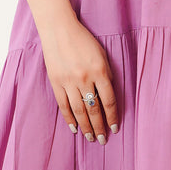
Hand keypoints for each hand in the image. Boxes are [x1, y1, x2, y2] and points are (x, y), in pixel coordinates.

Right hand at [40, 18, 118, 143]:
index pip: (109, 100)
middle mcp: (85, 79)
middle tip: (102, 140)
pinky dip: (69, 118)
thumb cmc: (84, 40)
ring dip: (86, 126)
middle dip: (100, 127)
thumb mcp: (102, 54)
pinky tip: (74, 128)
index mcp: (100, 71)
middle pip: (94, 109)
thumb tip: (108, 95)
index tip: (115, 128)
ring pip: (79, 110)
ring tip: (91, 137)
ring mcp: (69, 82)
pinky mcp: (56, 82)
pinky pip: (63, 105)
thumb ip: (107, 75)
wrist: (59, 30)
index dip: (112, 116)